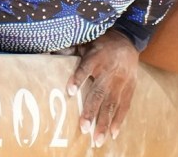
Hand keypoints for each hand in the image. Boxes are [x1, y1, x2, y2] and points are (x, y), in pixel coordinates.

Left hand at [65, 28, 139, 146]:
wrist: (127, 40)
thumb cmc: (102, 43)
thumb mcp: (86, 42)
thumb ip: (70, 50)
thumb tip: (48, 51)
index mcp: (96, 58)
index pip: (85, 68)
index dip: (78, 79)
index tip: (70, 91)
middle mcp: (108, 71)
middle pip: (99, 93)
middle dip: (91, 111)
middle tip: (83, 128)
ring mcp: (120, 82)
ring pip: (111, 104)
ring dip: (104, 122)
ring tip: (97, 138)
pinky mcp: (129, 88)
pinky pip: (124, 106)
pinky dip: (119, 120)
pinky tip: (113, 134)